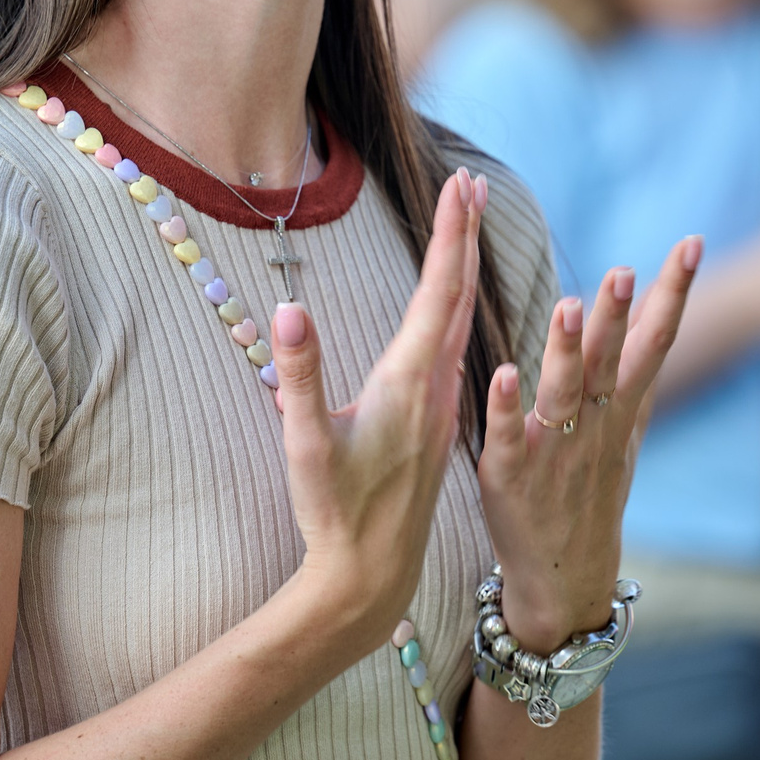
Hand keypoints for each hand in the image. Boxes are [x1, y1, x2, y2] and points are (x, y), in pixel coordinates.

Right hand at [269, 170, 488, 653]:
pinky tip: (454, 307)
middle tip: (469, 183)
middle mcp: (435, 388)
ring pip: (460, 323)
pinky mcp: (435, 423)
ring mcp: (440, 406)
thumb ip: (299, 375)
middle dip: (463, 237)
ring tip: (465, 226)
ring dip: (463, 270)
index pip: (437, 292)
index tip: (460, 186)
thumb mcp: (307, 443)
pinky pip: (455, 350)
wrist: (372, 575)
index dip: (449, 236)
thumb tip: (289, 311)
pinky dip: (456, 309)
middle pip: (457, 297)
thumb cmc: (335, 512)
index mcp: (408, 382)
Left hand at [482, 238, 701, 645]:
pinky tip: (504, 374)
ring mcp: (554, 453)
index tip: (691, 243)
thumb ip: (634, 375)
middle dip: (620, 318)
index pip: (654, 343)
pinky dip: (507, 409)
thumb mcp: (624, 434)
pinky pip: (509, 438)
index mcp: (619, 411)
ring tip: (569, 307)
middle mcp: (594, 427)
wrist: (564, 578)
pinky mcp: (510, 477)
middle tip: (625, 270)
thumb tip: (657, 314)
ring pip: (564, 395)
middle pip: (612, 365)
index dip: (674, 294)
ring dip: (566, 352)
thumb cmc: (589, 494)